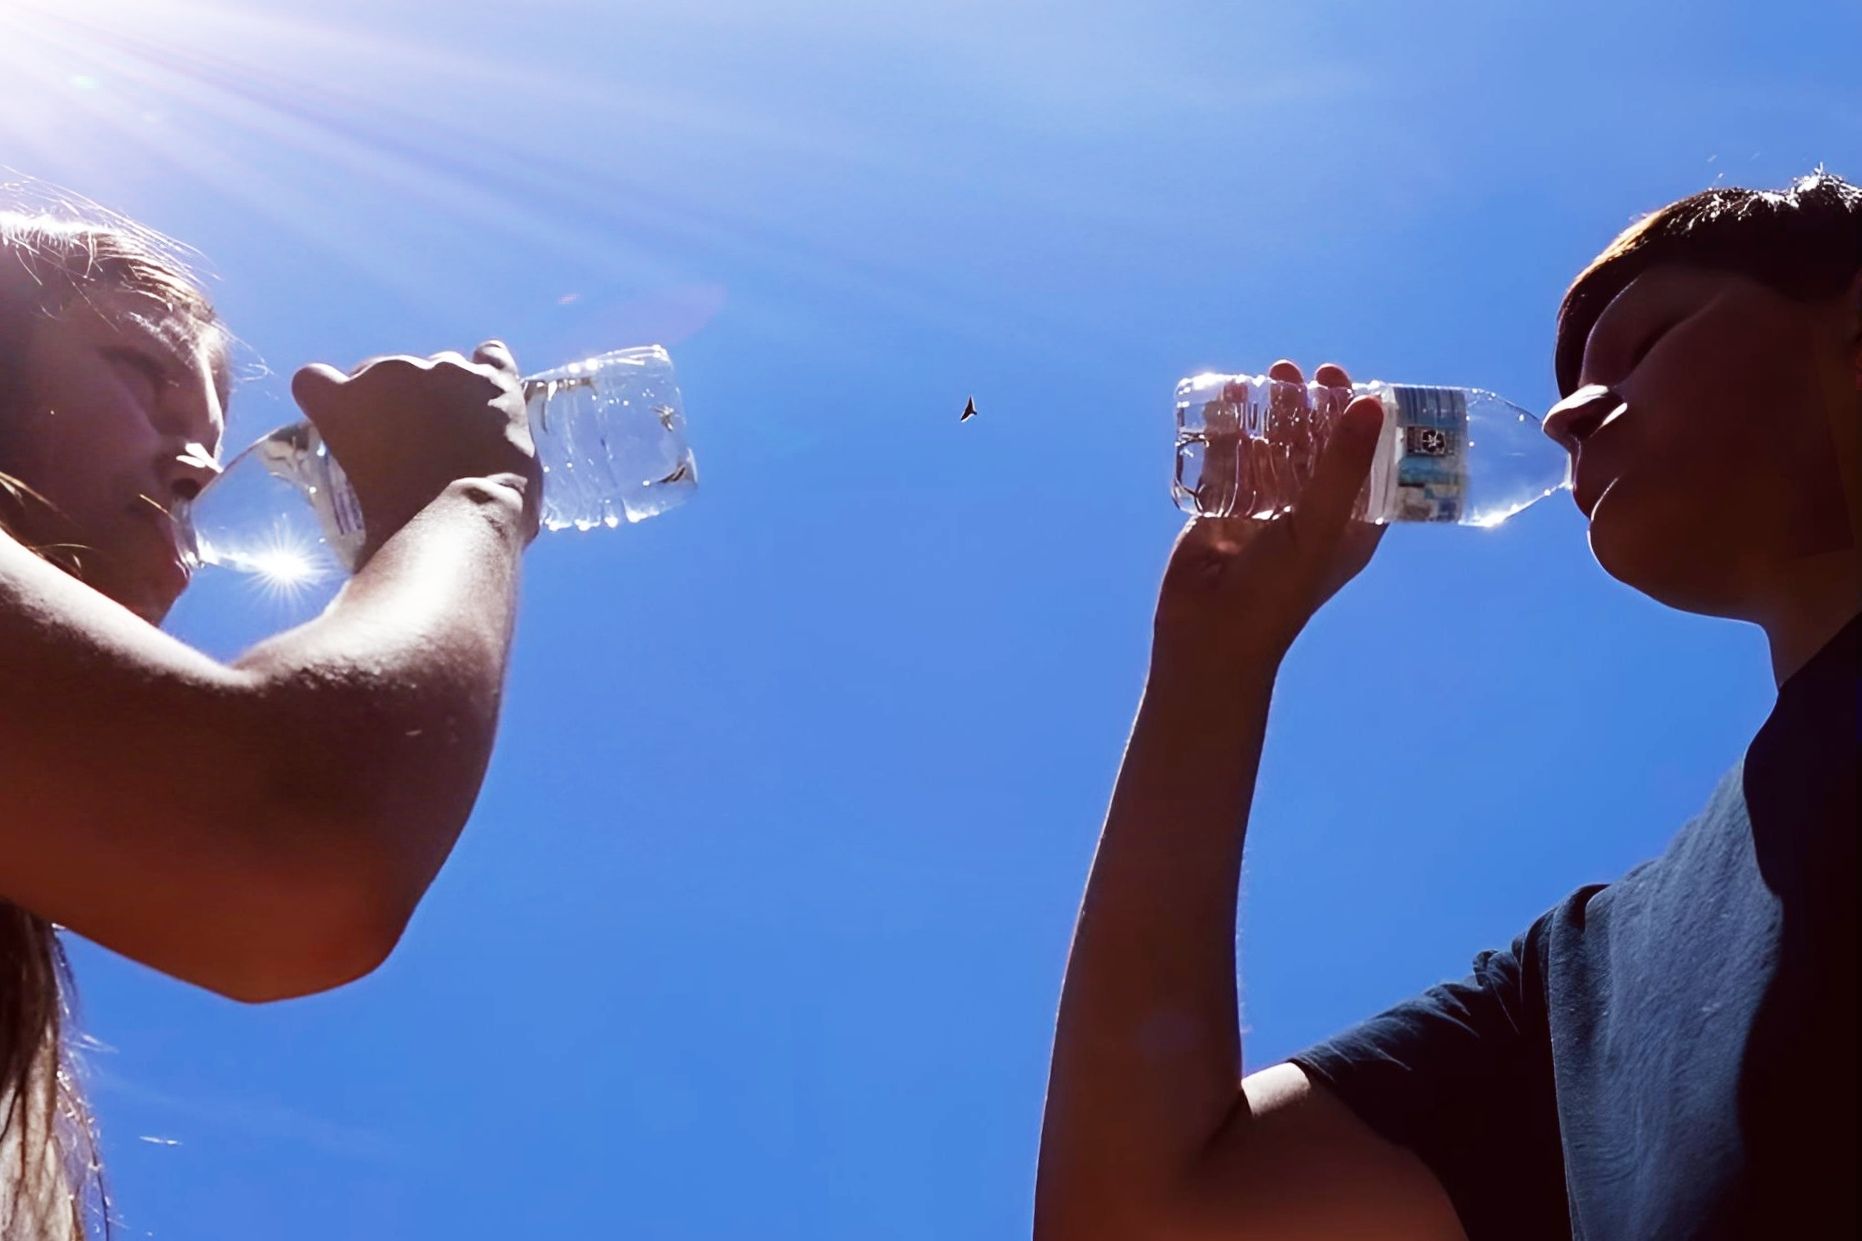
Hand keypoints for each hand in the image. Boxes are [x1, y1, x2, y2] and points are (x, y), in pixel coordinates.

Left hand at [292, 342, 542, 561]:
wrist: (465, 513)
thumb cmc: (500, 507)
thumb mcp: (521, 469)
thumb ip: (501, 447)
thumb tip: (484, 470)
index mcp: (494, 382)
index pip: (486, 357)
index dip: (466, 386)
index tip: (459, 412)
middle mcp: (445, 366)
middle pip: (421, 374)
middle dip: (415, 404)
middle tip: (411, 450)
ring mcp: (396, 374)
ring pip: (371, 377)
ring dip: (371, 407)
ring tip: (373, 453)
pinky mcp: (349, 396)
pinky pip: (315, 382)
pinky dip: (319, 398)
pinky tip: (326, 423)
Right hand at [1154, 360, 1386, 675]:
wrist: (1208, 636)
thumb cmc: (1276, 592)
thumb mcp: (1319, 526)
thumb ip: (1341, 465)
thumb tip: (1370, 403)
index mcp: (1349, 527)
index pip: (1365, 465)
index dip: (1362, 424)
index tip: (1352, 383)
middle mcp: (1309, 516)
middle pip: (1314, 450)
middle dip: (1310, 409)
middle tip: (1303, 370)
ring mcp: (1264, 513)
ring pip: (1272, 452)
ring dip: (1271, 415)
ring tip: (1271, 375)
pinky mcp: (1222, 512)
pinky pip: (1229, 463)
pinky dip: (1230, 432)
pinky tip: (1228, 399)